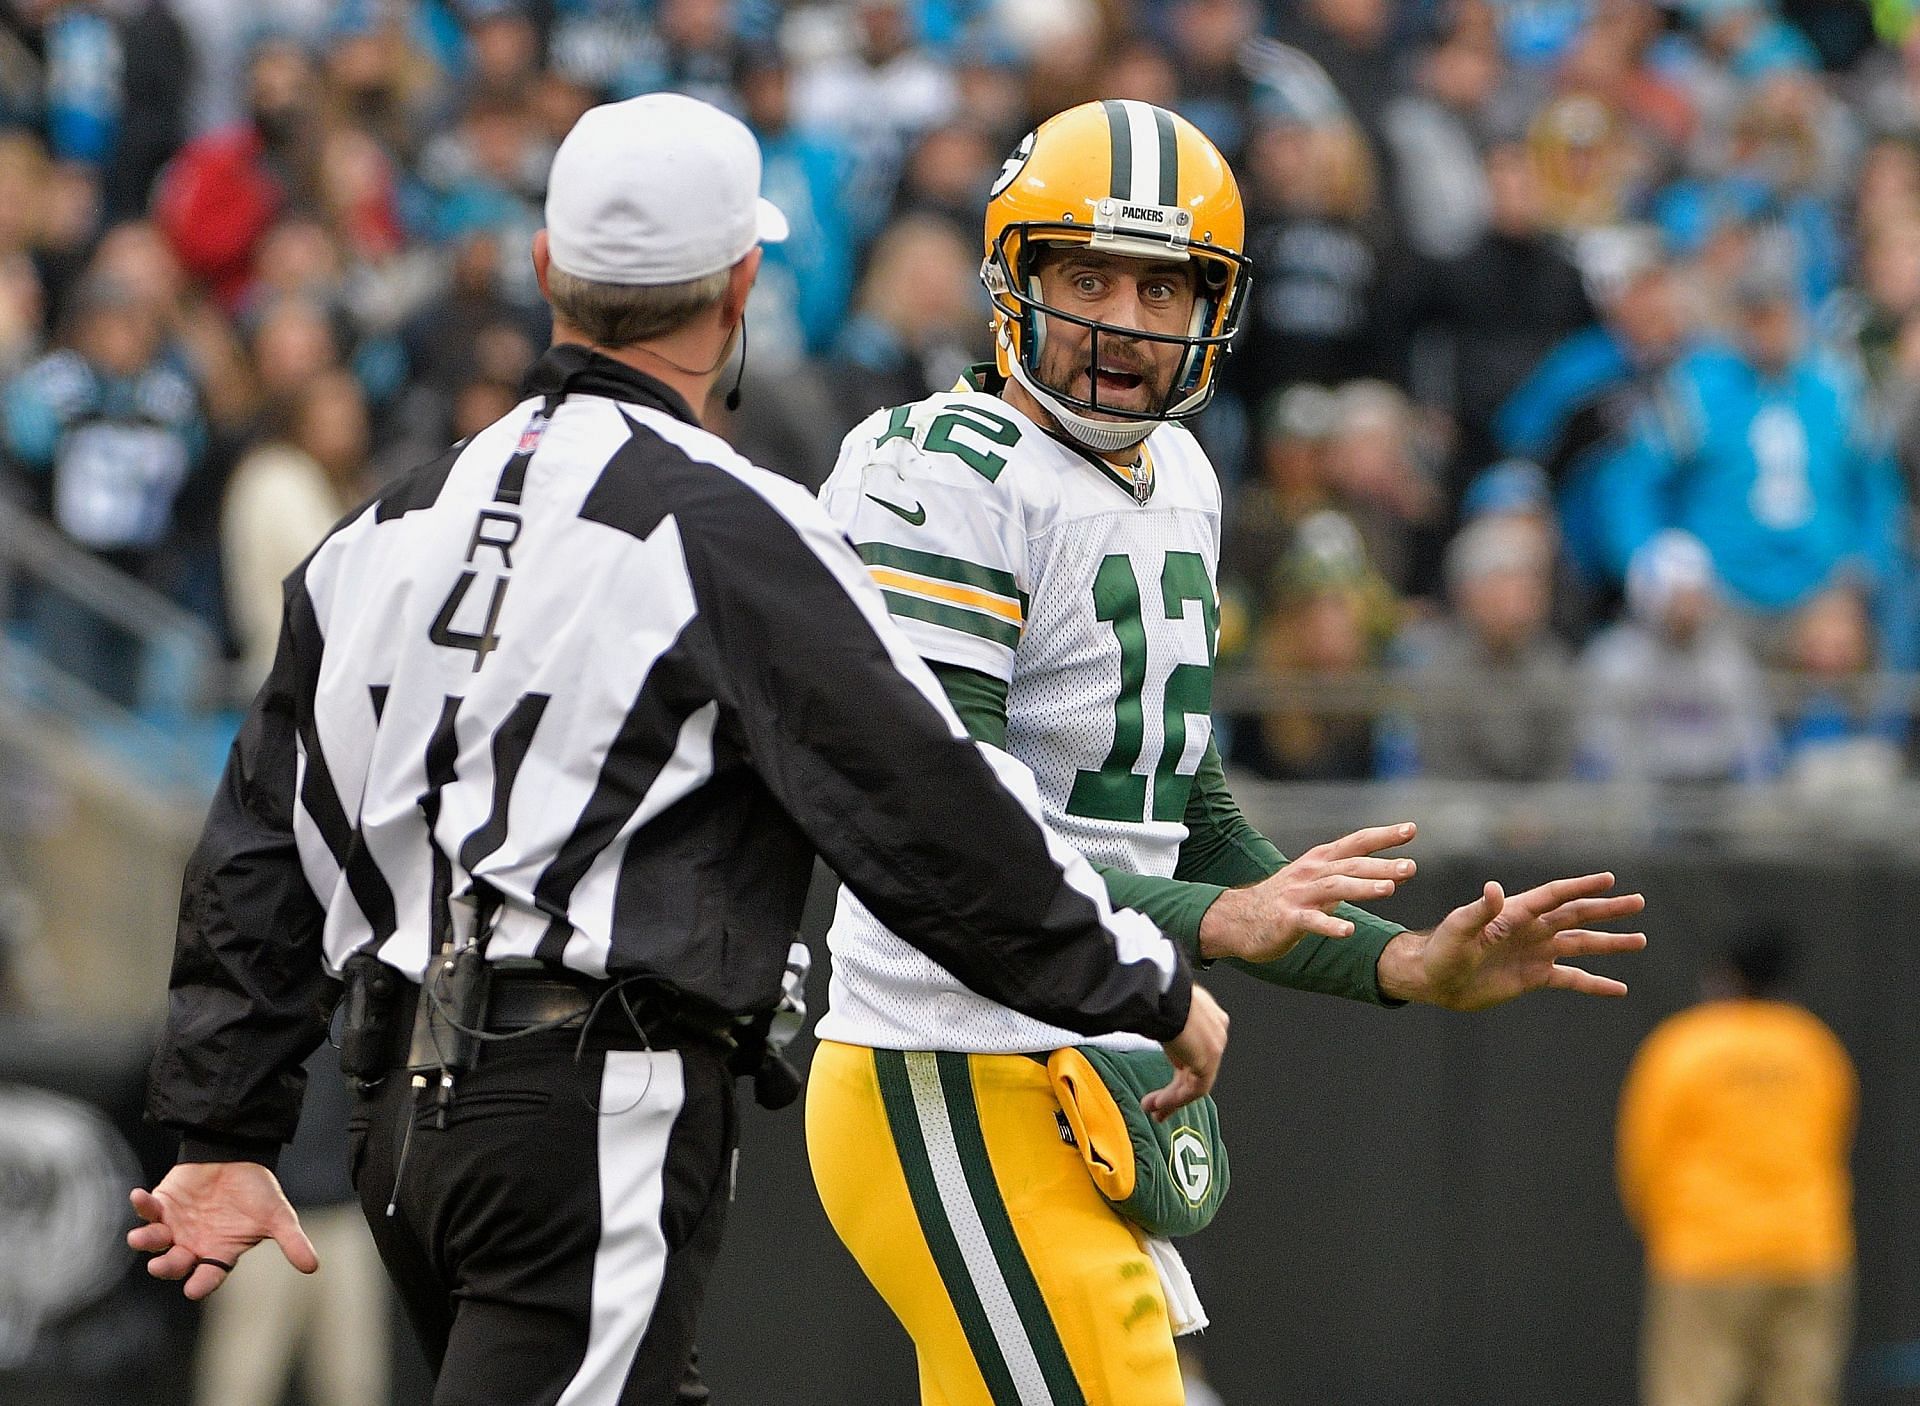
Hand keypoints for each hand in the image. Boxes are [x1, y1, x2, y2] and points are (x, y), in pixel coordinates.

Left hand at [127, 1162, 318, 1300]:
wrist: (240, 1156)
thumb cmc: (258, 1190)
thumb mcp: (278, 1217)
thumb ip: (292, 1242)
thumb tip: (314, 1267)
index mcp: (218, 1253)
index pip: (207, 1276)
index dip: (200, 1283)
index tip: (194, 1289)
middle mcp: (193, 1245)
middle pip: (175, 1264)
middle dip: (166, 1267)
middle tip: (160, 1266)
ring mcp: (174, 1226)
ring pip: (155, 1242)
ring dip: (146, 1242)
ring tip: (139, 1238)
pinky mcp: (162, 1204)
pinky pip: (147, 1210)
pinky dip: (141, 1205)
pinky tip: (138, 1197)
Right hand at [1146, 983, 1228, 1120]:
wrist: (1163, 991)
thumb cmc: (1158, 993)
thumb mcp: (1164, 1011)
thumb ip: (1166, 1028)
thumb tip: (1149, 1030)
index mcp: (1209, 1017)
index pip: (1197, 1053)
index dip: (1179, 1074)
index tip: (1166, 1083)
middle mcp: (1217, 1031)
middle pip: (1197, 1071)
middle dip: (1175, 1093)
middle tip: (1157, 1107)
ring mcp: (1215, 1046)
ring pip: (1196, 1083)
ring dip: (1172, 1099)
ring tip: (1153, 1109)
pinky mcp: (1209, 1059)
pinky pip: (1194, 1088)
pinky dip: (1174, 1099)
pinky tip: (1159, 1104)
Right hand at [1198, 823, 1416, 963]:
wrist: (1236, 919)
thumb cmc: (1285, 900)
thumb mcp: (1317, 881)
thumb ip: (1350, 876)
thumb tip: (1392, 872)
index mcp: (1319, 861)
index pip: (1356, 843)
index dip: (1383, 835)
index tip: (1411, 828)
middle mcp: (1310, 873)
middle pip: (1350, 865)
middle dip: (1381, 865)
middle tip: (1411, 867)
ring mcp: (1298, 895)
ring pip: (1334, 888)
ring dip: (1362, 888)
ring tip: (1389, 890)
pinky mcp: (1287, 919)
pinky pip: (1311, 921)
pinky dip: (1330, 925)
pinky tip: (1348, 931)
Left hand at [1377, 872, 1646, 1010]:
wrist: (1434, 979)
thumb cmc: (1441, 949)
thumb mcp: (1458, 928)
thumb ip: (1479, 910)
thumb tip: (1495, 888)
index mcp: (1515, 913)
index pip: (1555, 895)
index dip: (1581, 886)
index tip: (1609, 879)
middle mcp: (1531, 929)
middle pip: (1577, 916)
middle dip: (1607, 909)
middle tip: (1639, 902)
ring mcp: (1536, 952)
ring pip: (1582, 945)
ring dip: (1610, 943)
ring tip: (1640, 940)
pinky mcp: (1534, 977)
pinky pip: (1572, 979)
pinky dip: (1596, 984)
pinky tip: (1619, 988)